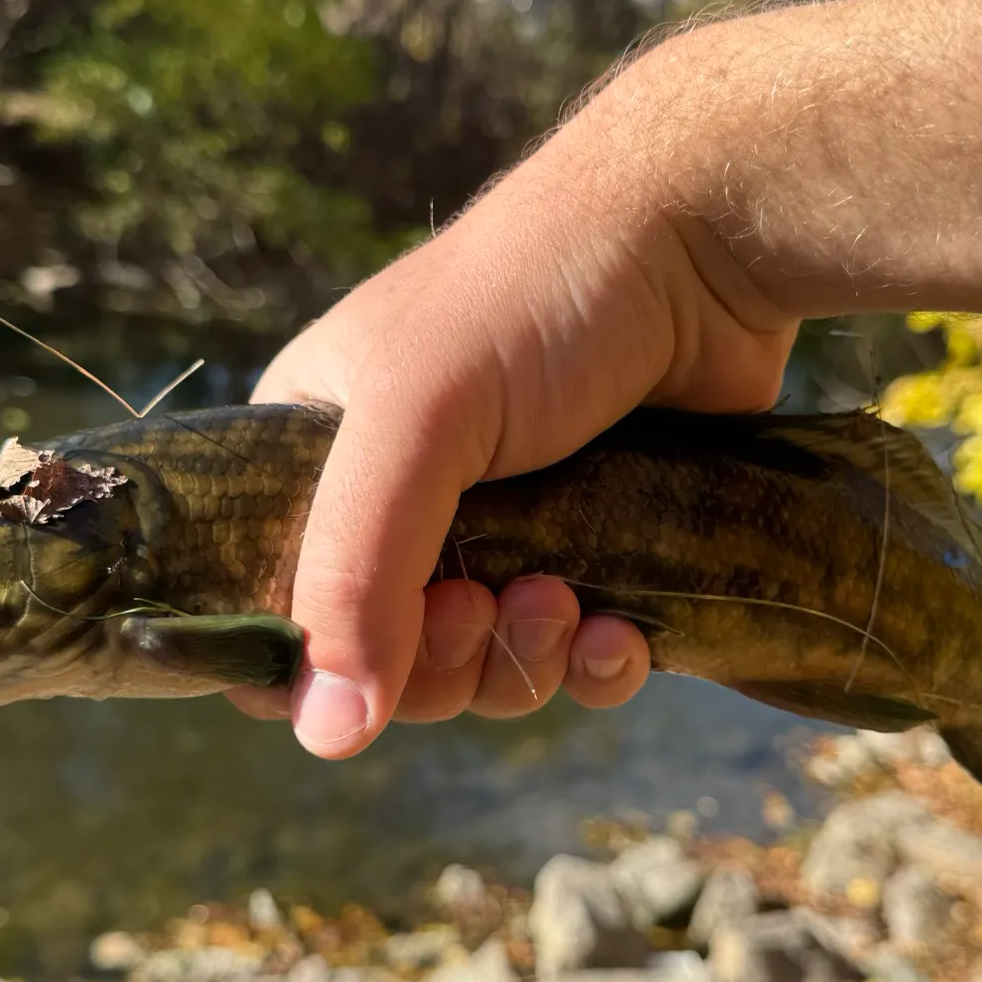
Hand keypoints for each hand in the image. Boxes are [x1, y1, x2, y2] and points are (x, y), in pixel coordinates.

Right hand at [226, 82, 797, 755]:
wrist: (701, 247)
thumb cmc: (534, 301)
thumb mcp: (416, 420)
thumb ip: (357, 570)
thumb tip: (326, 734)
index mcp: (324, 458)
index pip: (279, 606)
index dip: (322, 659)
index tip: (385, 650)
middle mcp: (411, 501)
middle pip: (395, 660)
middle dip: (448, 662)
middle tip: (492, 606)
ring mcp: (514, 528)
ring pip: (494, 669)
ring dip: (526, 665)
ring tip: (567, 604)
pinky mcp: (605, 548)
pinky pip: (582, 658)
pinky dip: (599, 667)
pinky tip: (625, 637)